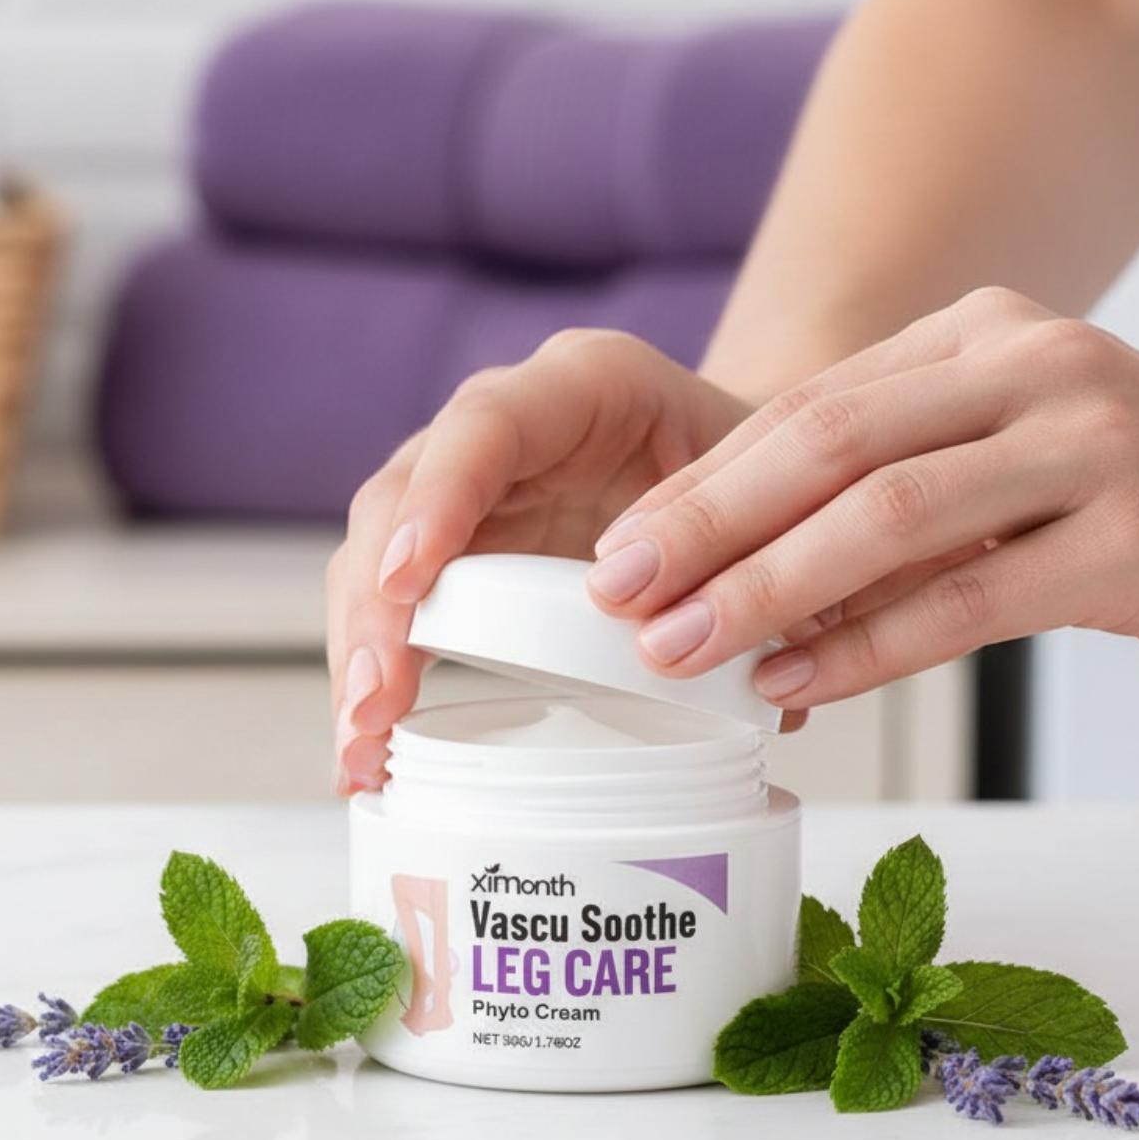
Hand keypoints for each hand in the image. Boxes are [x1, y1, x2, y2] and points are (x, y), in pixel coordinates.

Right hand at [328, 330, 747, 792]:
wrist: (757, 477)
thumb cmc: (766, 482)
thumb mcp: (776, 500)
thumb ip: (755, 566)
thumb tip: (743, 678)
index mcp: (589, 387)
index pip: (490, 425)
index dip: (440, 497)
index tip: (407, 581)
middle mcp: (511, 429)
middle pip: (403, 497)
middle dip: (377, 606)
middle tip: (374, 705)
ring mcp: (475, 489)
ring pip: (381, 558)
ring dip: (363, 657)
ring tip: (362, 753)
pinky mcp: (463, 552)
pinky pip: (399, 607)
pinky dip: (383, 677)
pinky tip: (372, 752)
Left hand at [586, 287, 1138, 705]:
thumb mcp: (1018, 451)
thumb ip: (903, 486)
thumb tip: (757, 574)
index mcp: (985, 336)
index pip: (810, 406)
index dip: (706, 482)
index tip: (625, 549)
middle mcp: (1030, 368)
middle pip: (828, 444)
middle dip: (707, 523)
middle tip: (618, 592)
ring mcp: (1090, 447)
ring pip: (889, 516)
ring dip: (767, 587)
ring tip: (680, 648)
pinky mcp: (1136, 541)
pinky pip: (970, 598)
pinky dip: (870, 645)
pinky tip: (796, 683)